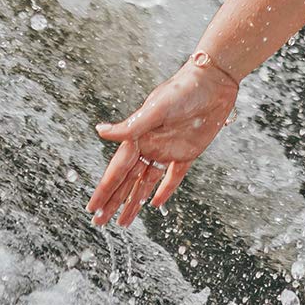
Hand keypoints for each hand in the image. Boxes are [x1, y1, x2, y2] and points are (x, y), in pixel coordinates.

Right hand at [88, 52, 239, 226]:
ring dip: (134, 201)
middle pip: (128, 181)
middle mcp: (149, 147)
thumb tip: (99, 131)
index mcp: (138, 138)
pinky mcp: (188, 152)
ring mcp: (168, 151)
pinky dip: (164, 190)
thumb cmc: (182, 90)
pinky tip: (155, 204)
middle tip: (100, 223)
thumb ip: (131, 126)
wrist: (214, 81)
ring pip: (146, 183)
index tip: (91, 208)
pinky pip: (174, 176)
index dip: (104, 190)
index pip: (117, 171)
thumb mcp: (156, 109)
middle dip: (114, 202)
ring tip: (123, 222)